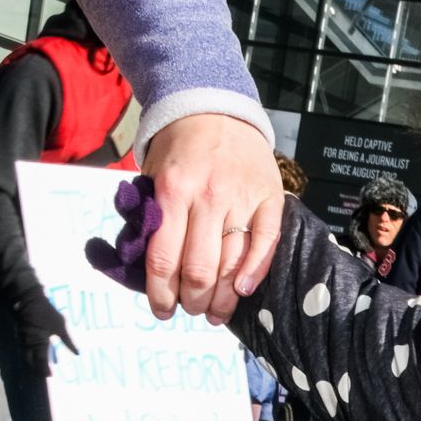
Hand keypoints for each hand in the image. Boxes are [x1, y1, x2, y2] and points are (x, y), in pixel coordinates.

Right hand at [17, 291, 77, 378]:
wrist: (29, 298)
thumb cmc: (46, 312)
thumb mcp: (61, 326)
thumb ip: (68, 341)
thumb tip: (78, 354)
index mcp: (39, 343)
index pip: (41, 362)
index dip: (45, 370)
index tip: (50, 376)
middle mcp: (29, 344)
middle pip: (30, 363)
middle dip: (36, 371)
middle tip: (43, 376)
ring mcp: (23, 340)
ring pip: (25, 357)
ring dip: (31, 365)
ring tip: (38, 371)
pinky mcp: (20, 335)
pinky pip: (23, 349)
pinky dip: (27, 356)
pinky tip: (32, 358)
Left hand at [141, 113, 284, 324]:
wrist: (216, 108)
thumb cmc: (180, 147)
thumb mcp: (153, 174)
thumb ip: (153, 215)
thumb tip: (151, 267)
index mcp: (173, 191)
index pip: (163, 258)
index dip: (161, 294)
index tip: (161, 310)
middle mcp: (208, 197)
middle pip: (199, 269)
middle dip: (192, 300)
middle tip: (190, 309)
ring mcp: (242, 198)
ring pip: (232, 264)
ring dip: (222, 298)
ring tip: (214, 312)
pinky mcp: (270, 198)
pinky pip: (266, 244)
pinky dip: (255, 272)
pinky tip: (242, 290)